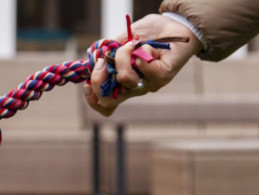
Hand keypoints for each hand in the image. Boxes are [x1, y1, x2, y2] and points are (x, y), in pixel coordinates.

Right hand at [84, 14, 201, 116]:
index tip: (87, 84)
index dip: (92, 99)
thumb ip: (106, 52)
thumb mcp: (119, 40)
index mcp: (120, 83)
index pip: (104, 105)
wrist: (172, 25)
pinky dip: (142, 50)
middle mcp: (133, 88)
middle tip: (103, 60)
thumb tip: (95, 59)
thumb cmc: (146, 34)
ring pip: (124, 78)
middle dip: (98, 78)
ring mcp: (147, 84)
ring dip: (123, 56)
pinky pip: (141, 64)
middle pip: (108, 100)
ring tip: (132, 45)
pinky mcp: (161, 77)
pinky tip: (150, 48)